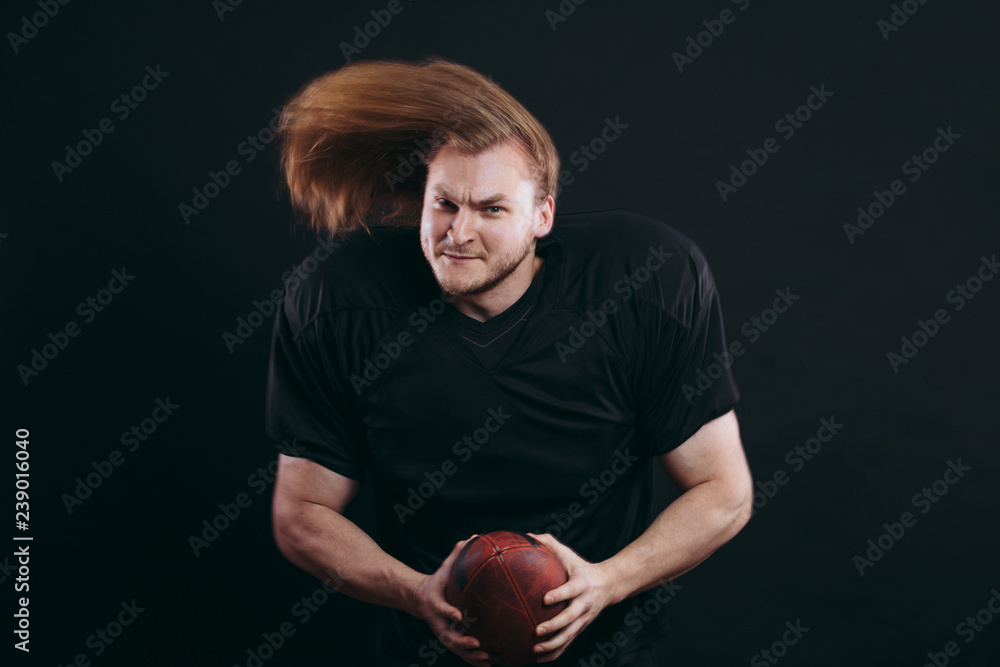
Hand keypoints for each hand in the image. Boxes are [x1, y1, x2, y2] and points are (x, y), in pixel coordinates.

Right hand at [412, 537, 489, 666]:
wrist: (421, 599)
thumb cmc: (438, 581)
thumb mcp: (443, 567)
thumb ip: (457, 554)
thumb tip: (474, 537)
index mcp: (434, 603)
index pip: (440, 609)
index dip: (448, 613)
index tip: (458, 616)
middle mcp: (437, 621)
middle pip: (447, 636)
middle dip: (462, 642)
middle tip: (477, 642)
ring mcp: (442, 632)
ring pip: (455, 649)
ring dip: (470, 656)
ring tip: (487, 658)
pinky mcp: (449, 639)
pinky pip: (460, 653)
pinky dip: (473, 660)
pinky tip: (488, 663)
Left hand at [528, 533, 619, 662]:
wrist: (609, 585)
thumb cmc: (582, 568)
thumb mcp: (569, 555)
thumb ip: (550, 544)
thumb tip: (528, 535)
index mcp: (581, 585)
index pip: (570, 590)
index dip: (559, 595)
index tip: (545, 599)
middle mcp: (584, 604)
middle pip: (570, 618)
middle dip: (554, 626)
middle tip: (537, 631)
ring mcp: (584, 619)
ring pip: (570, 635)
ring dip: (553, 644)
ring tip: (535, 648)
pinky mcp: (581, 629)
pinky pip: (568, 644)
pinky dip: (555, 653)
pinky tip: (539, 658)